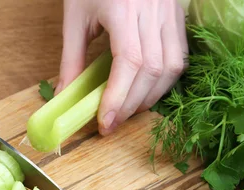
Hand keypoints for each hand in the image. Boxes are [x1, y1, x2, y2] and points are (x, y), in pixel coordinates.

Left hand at [57, 0, 188, 134]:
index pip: (129, 62)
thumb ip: (71, 59)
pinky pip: (180, 57)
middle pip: (152, 70)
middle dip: (131, 104)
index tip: (104, 122)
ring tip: (127, 111)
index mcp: (124, 10)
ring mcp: (170, 13)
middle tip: (111, 123)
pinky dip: (164, 81)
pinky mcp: (178, 16)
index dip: (118, 97)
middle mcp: (153, 11)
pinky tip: (145, 91)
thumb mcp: (75, 18)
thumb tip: (63, 97)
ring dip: (150, 96)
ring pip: (172, 67)